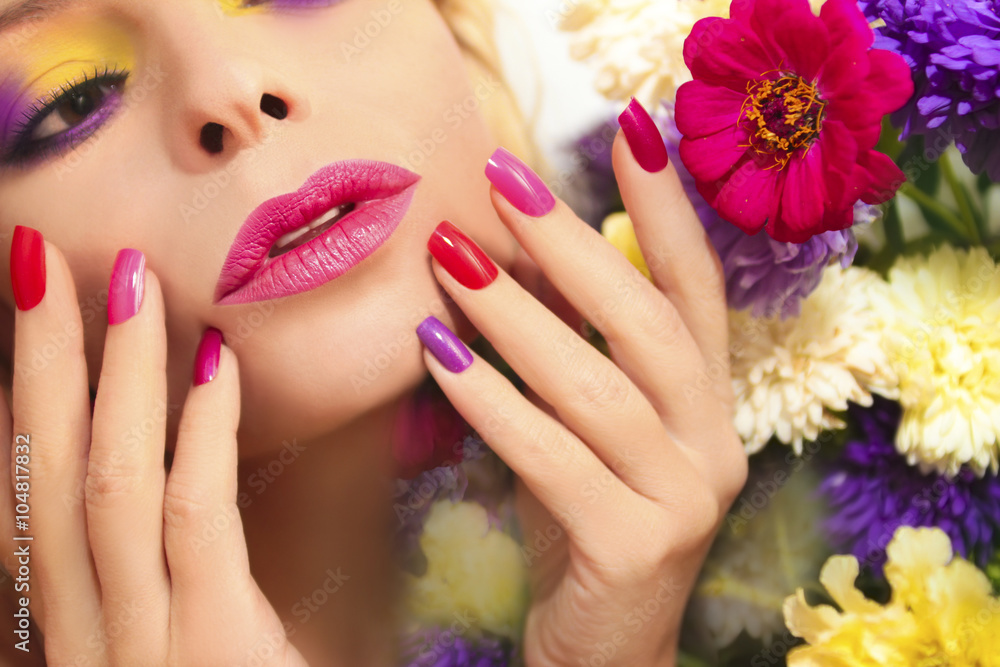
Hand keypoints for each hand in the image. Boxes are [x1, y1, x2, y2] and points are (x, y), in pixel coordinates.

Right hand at [0, 236, 306, 665]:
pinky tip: (214, 362)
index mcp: (71, 634)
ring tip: (123, 283)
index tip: (33, 314)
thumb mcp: (176, 655)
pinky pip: (193, 521)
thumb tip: (169, 481)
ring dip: (112, 375)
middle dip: (43, 361)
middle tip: (48, 260)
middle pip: (47, 473)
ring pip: (105, 485)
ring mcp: (138, 646)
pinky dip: (200, 434)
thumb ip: (161, 580)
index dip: (23, 401)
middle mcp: (82, 636)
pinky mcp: (214, 649)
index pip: (29, 497)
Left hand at [419, 102, 747, 665]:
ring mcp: (684, 498)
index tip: (634, 127)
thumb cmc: (583, 520)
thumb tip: (511, 252)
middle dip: (574, 243)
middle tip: (502, 178)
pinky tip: (437, 356)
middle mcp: (713, 443)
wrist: (599, 646)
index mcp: (707, 404)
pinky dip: (491, 402)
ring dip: (516, 315)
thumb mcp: (585, 427)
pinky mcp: (634, 546)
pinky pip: (552, 457)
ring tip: (449, 260)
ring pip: (598, 386)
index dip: (668, 208)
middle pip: (647, 323)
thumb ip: (571, 348)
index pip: (696, 288)